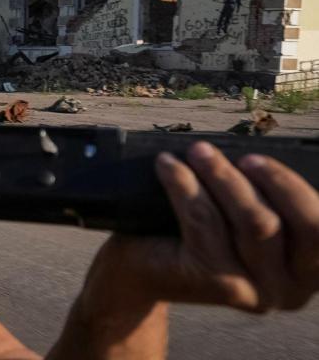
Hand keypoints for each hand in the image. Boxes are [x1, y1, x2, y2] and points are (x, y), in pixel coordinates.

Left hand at [94, 142, 318, 312]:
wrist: (142, 269)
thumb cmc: (199, 233)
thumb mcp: (243, 217)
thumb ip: (267, 199)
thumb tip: (265, 155)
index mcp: (307, 270)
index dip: (294, 188)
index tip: (259, 158)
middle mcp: (291, 291)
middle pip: (286, 220)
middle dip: (264, 178)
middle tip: (234, 154)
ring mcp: (255, 292)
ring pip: (251, 220)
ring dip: (220, 176)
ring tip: (197, 151)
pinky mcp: (217, 284)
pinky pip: (205, 221)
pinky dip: (184, 184)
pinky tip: (167, 165)